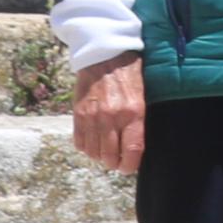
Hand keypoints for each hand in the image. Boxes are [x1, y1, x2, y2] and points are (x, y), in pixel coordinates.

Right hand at [73, 52, 148, 173]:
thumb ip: (140, 120)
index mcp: (133, 113)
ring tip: (106, 150)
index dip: (129, 165)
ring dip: (100, 156)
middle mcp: (111, 118)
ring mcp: (92, 117)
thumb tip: (137, 145)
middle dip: (114, 163)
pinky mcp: (78, 114)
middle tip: (117, 160)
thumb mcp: (143, 96)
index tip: (129, 167)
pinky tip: (93, 141)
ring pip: (93, 153)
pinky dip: (86, 147)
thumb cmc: (129, 74)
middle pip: (109, 156)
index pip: (131, 151)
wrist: (104, 55)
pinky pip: (79, 142)